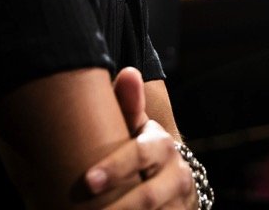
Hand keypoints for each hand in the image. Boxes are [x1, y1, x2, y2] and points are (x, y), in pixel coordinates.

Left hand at [80, 68, 194, 209]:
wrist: (172, 178)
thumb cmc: (141, 148)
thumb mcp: (135, 127)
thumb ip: (128, 104)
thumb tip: (128, 73)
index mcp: (162, 145)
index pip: (142, 154)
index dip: (116, 168)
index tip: (87, 181)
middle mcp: (177, 172)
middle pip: (149, 196)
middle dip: (120, 206)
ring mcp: (180, 199)